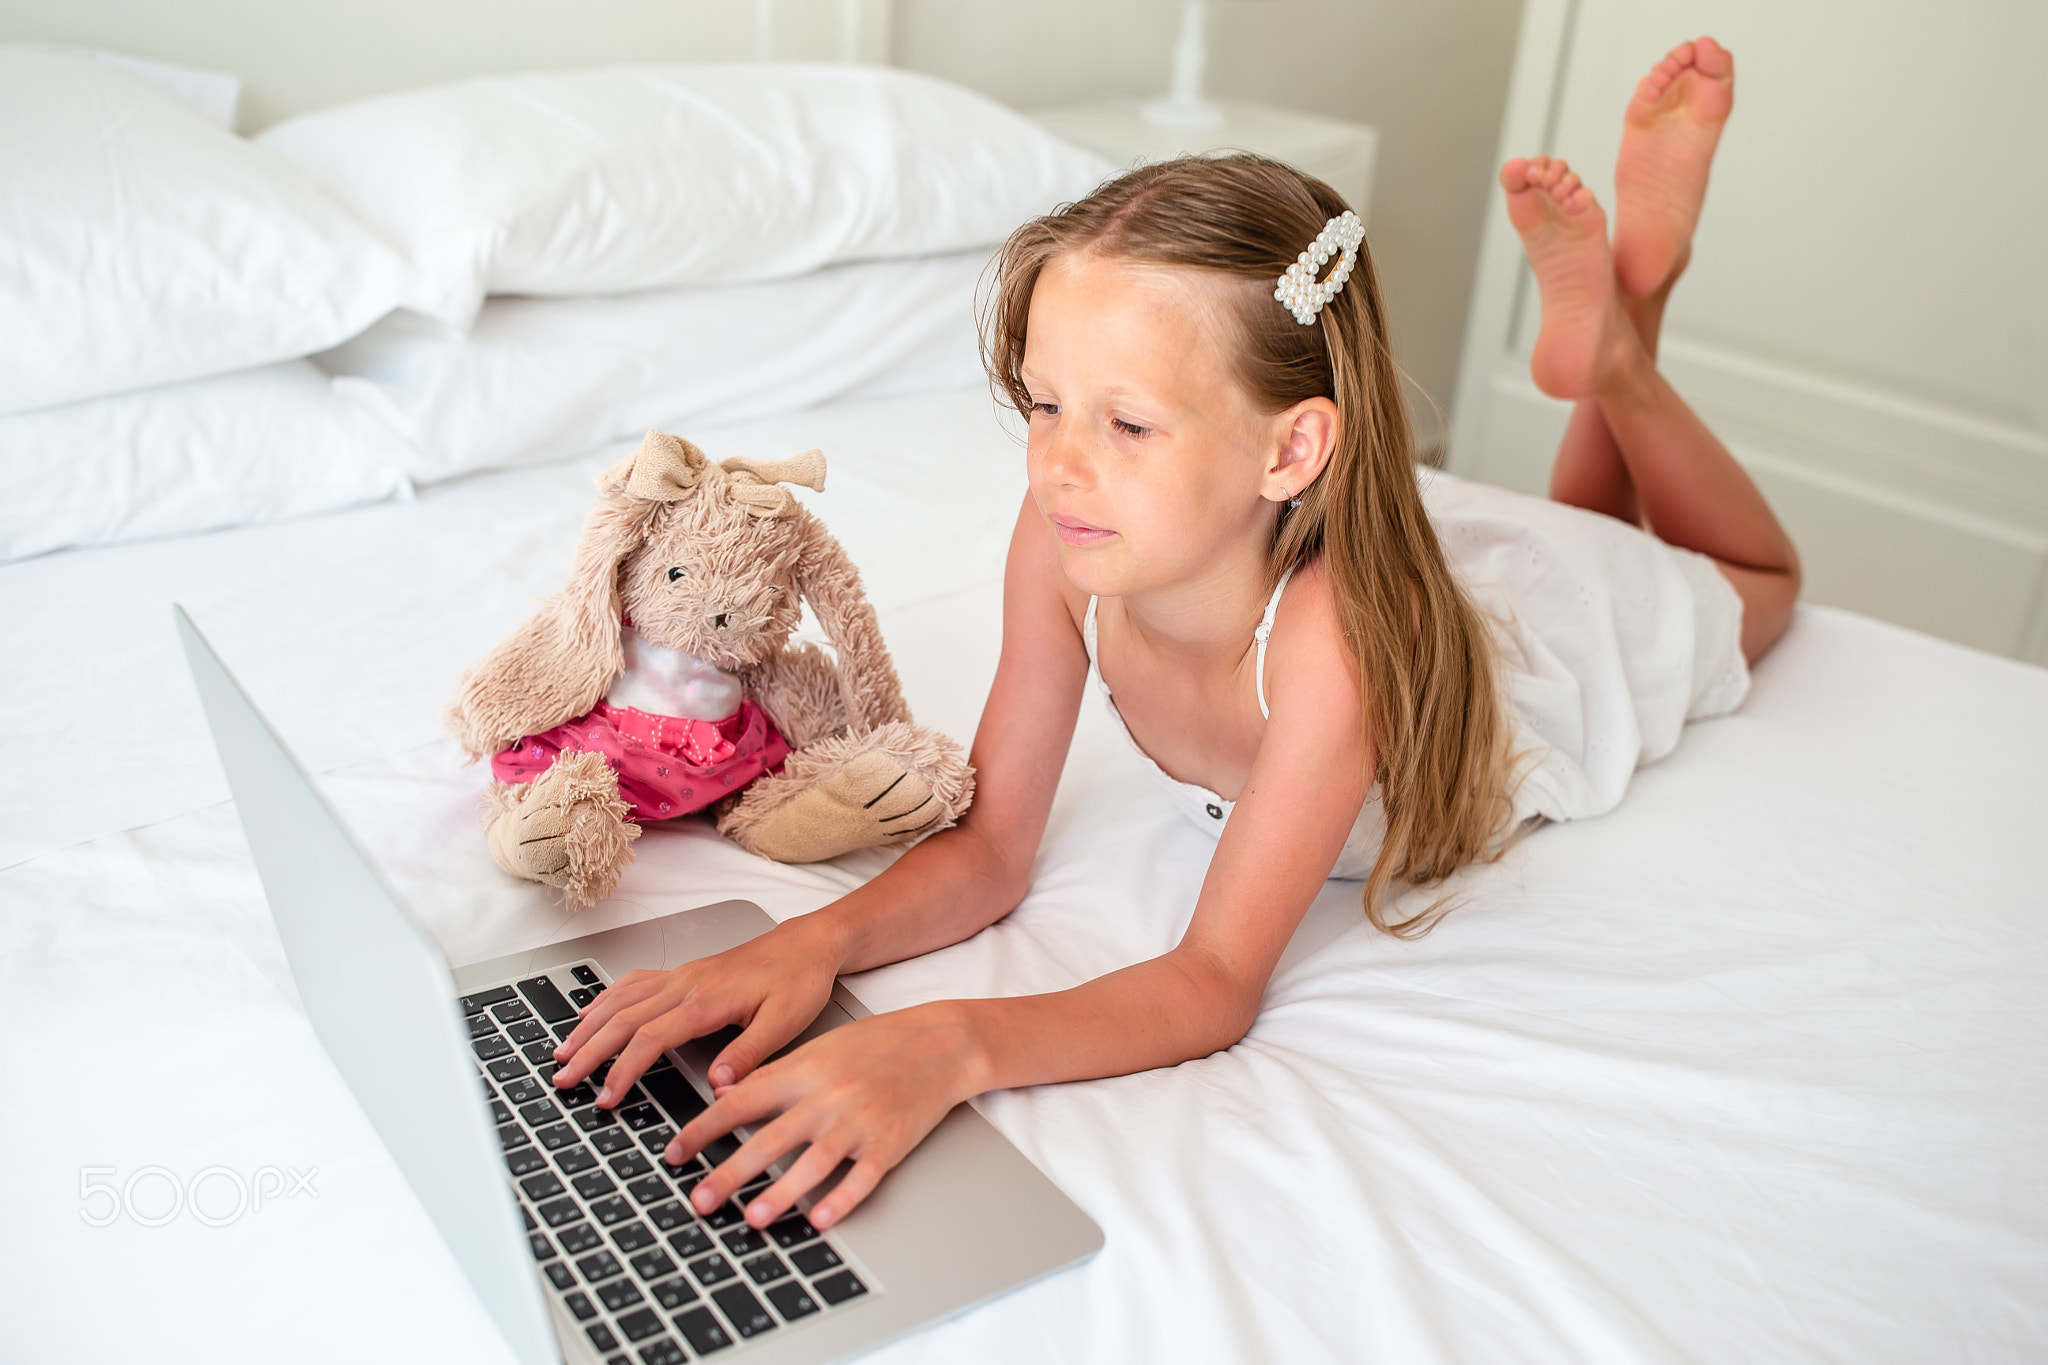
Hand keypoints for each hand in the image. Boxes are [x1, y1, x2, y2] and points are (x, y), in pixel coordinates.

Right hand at [549, 916, 843, 1104]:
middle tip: (565, 1079)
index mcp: (706, 1001)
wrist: (809, 943)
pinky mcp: (686, 973)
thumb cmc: (800, 979)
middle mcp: (686, 985)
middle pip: (623, 1019)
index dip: (623, 1070)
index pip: (650, 1038)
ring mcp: (683, 976)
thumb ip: (748, 1055)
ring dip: (589, 1025)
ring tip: (564, 1051)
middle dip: (589, 1051)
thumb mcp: (785, 1023)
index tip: (607, 1097)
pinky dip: (606, 997)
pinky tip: (592, 1009)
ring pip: (622, 999)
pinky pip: (635, 982)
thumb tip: (717, 1087)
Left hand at [669, 1002, 982, 1231]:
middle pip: (768, 1140)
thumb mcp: (819, 1047)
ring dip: (779, 1194)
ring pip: (812, 1164)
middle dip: (728, 1174)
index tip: (673, 1153)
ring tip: (752, 1218)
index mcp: (804, 1071)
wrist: (940, 1043)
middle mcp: (827, 1097)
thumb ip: (773, 1072)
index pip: (741, 1102)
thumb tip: (724, 1092)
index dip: (702, 1130)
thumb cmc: (877, 1044)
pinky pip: (861, 1178)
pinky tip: (820, 1219)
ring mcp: (859, 1122)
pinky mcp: (890, 1144)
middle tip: (698, 1201)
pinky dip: (840, 1200)